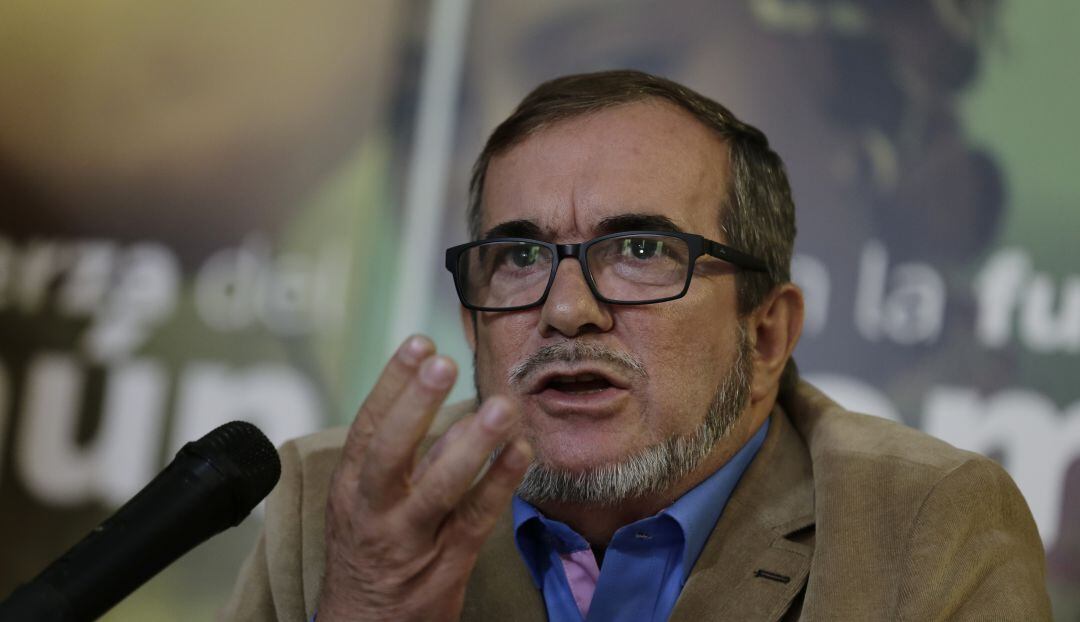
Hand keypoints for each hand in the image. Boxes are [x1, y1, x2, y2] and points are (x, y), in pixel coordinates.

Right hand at [316, 336, 532, 621]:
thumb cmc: (369, 556)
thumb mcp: (371, 505)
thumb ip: (410, 460)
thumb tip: (452, 415)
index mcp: (351, 488)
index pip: (368, 427)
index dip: (392, 383)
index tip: (418, 343)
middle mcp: (374, 511)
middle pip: (390, 452)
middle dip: (415, 404)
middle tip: (442, 362)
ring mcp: (409, 539)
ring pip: (439, 487)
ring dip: (472, 444)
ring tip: (501, 406)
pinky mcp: (445, 565)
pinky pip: (476, 519)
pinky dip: (500, 483)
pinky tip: (521, 451)